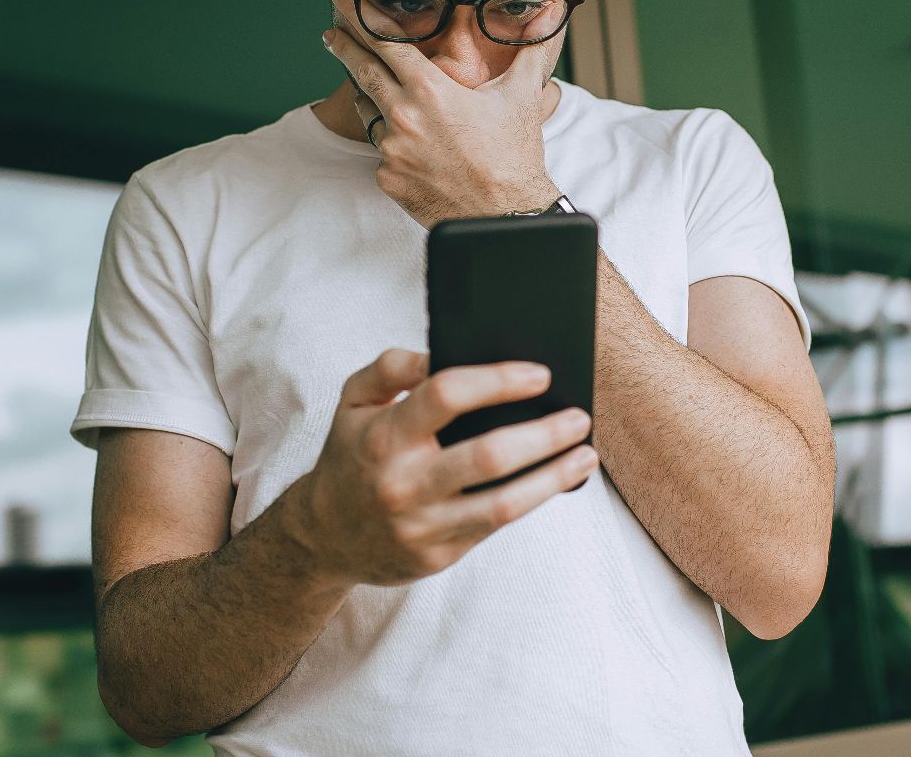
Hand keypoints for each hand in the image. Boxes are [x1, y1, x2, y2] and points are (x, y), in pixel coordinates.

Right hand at [287, 349, 597, 586]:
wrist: (324, 536)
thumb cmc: (352, 455)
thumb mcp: (354, 401)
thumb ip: (391, 367)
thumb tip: (440, 354)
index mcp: (384, 435)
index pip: (447, 394)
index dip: (499, 380)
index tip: (540, 374)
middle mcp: (403, 481)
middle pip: (489, 455)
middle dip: (544, 434)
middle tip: (579, 416)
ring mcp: (422, 523)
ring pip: (503, 502)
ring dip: (553, 476)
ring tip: (585, 454)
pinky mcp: (438, 555)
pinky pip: (496, 524)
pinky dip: (533, 500)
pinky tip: (557, 480)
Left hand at [322, 24, 559, 226]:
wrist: (506, 216)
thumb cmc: (514, 155)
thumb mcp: (522, 96)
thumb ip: (529, 50)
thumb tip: (550, 14)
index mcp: (430, 90)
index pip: (385, 42)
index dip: (359, 17)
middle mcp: (403, 116)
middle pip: (361, 72)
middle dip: (344, 48)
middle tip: (331, 35)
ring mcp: (391, 150)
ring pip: (373, 115)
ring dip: (380, 105)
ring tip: (402, 108)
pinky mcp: (387, 179)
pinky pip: (383, 154)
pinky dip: (398, 149)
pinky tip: (424, 156)